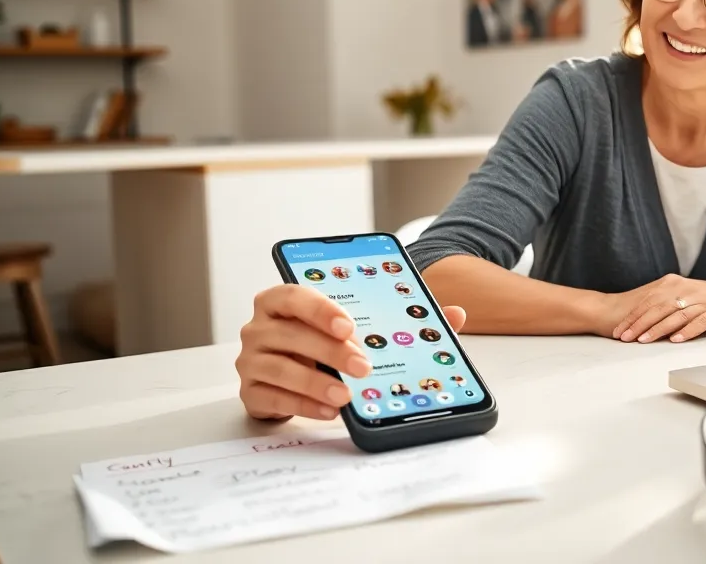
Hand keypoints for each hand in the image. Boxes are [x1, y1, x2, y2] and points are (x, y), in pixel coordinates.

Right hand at [236, 284, 466, 420]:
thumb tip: (454, 314)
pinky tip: (330, 411)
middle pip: (291, 334)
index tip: (350, 325)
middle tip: (363, 365)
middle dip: (330, 351)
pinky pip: (273, 399)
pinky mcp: (250, 392)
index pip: (294, 295)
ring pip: (280, 368)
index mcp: (282, 300)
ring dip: (316, 383)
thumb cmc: (325, 344)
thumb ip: (403, 315)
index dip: (320, 308)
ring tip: (347, 395)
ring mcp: (251, 360)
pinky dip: (303, 406)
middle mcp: (260, 327)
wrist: (286, 378)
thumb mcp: (359, 325)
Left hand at [609, 274, 705, 343]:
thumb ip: (667, 306)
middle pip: (658, 308)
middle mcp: (687, 291)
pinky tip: (676, 339)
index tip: (618, 330)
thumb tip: (644, 321)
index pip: (649, 301)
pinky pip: (700, 322)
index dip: (632, 316)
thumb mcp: (687, 298)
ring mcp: (703, 301)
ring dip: (658, 329)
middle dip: (639, 324)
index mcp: (677, 286)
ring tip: (644, 340)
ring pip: (675, 315)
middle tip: (624, 338)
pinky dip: (687, 331)